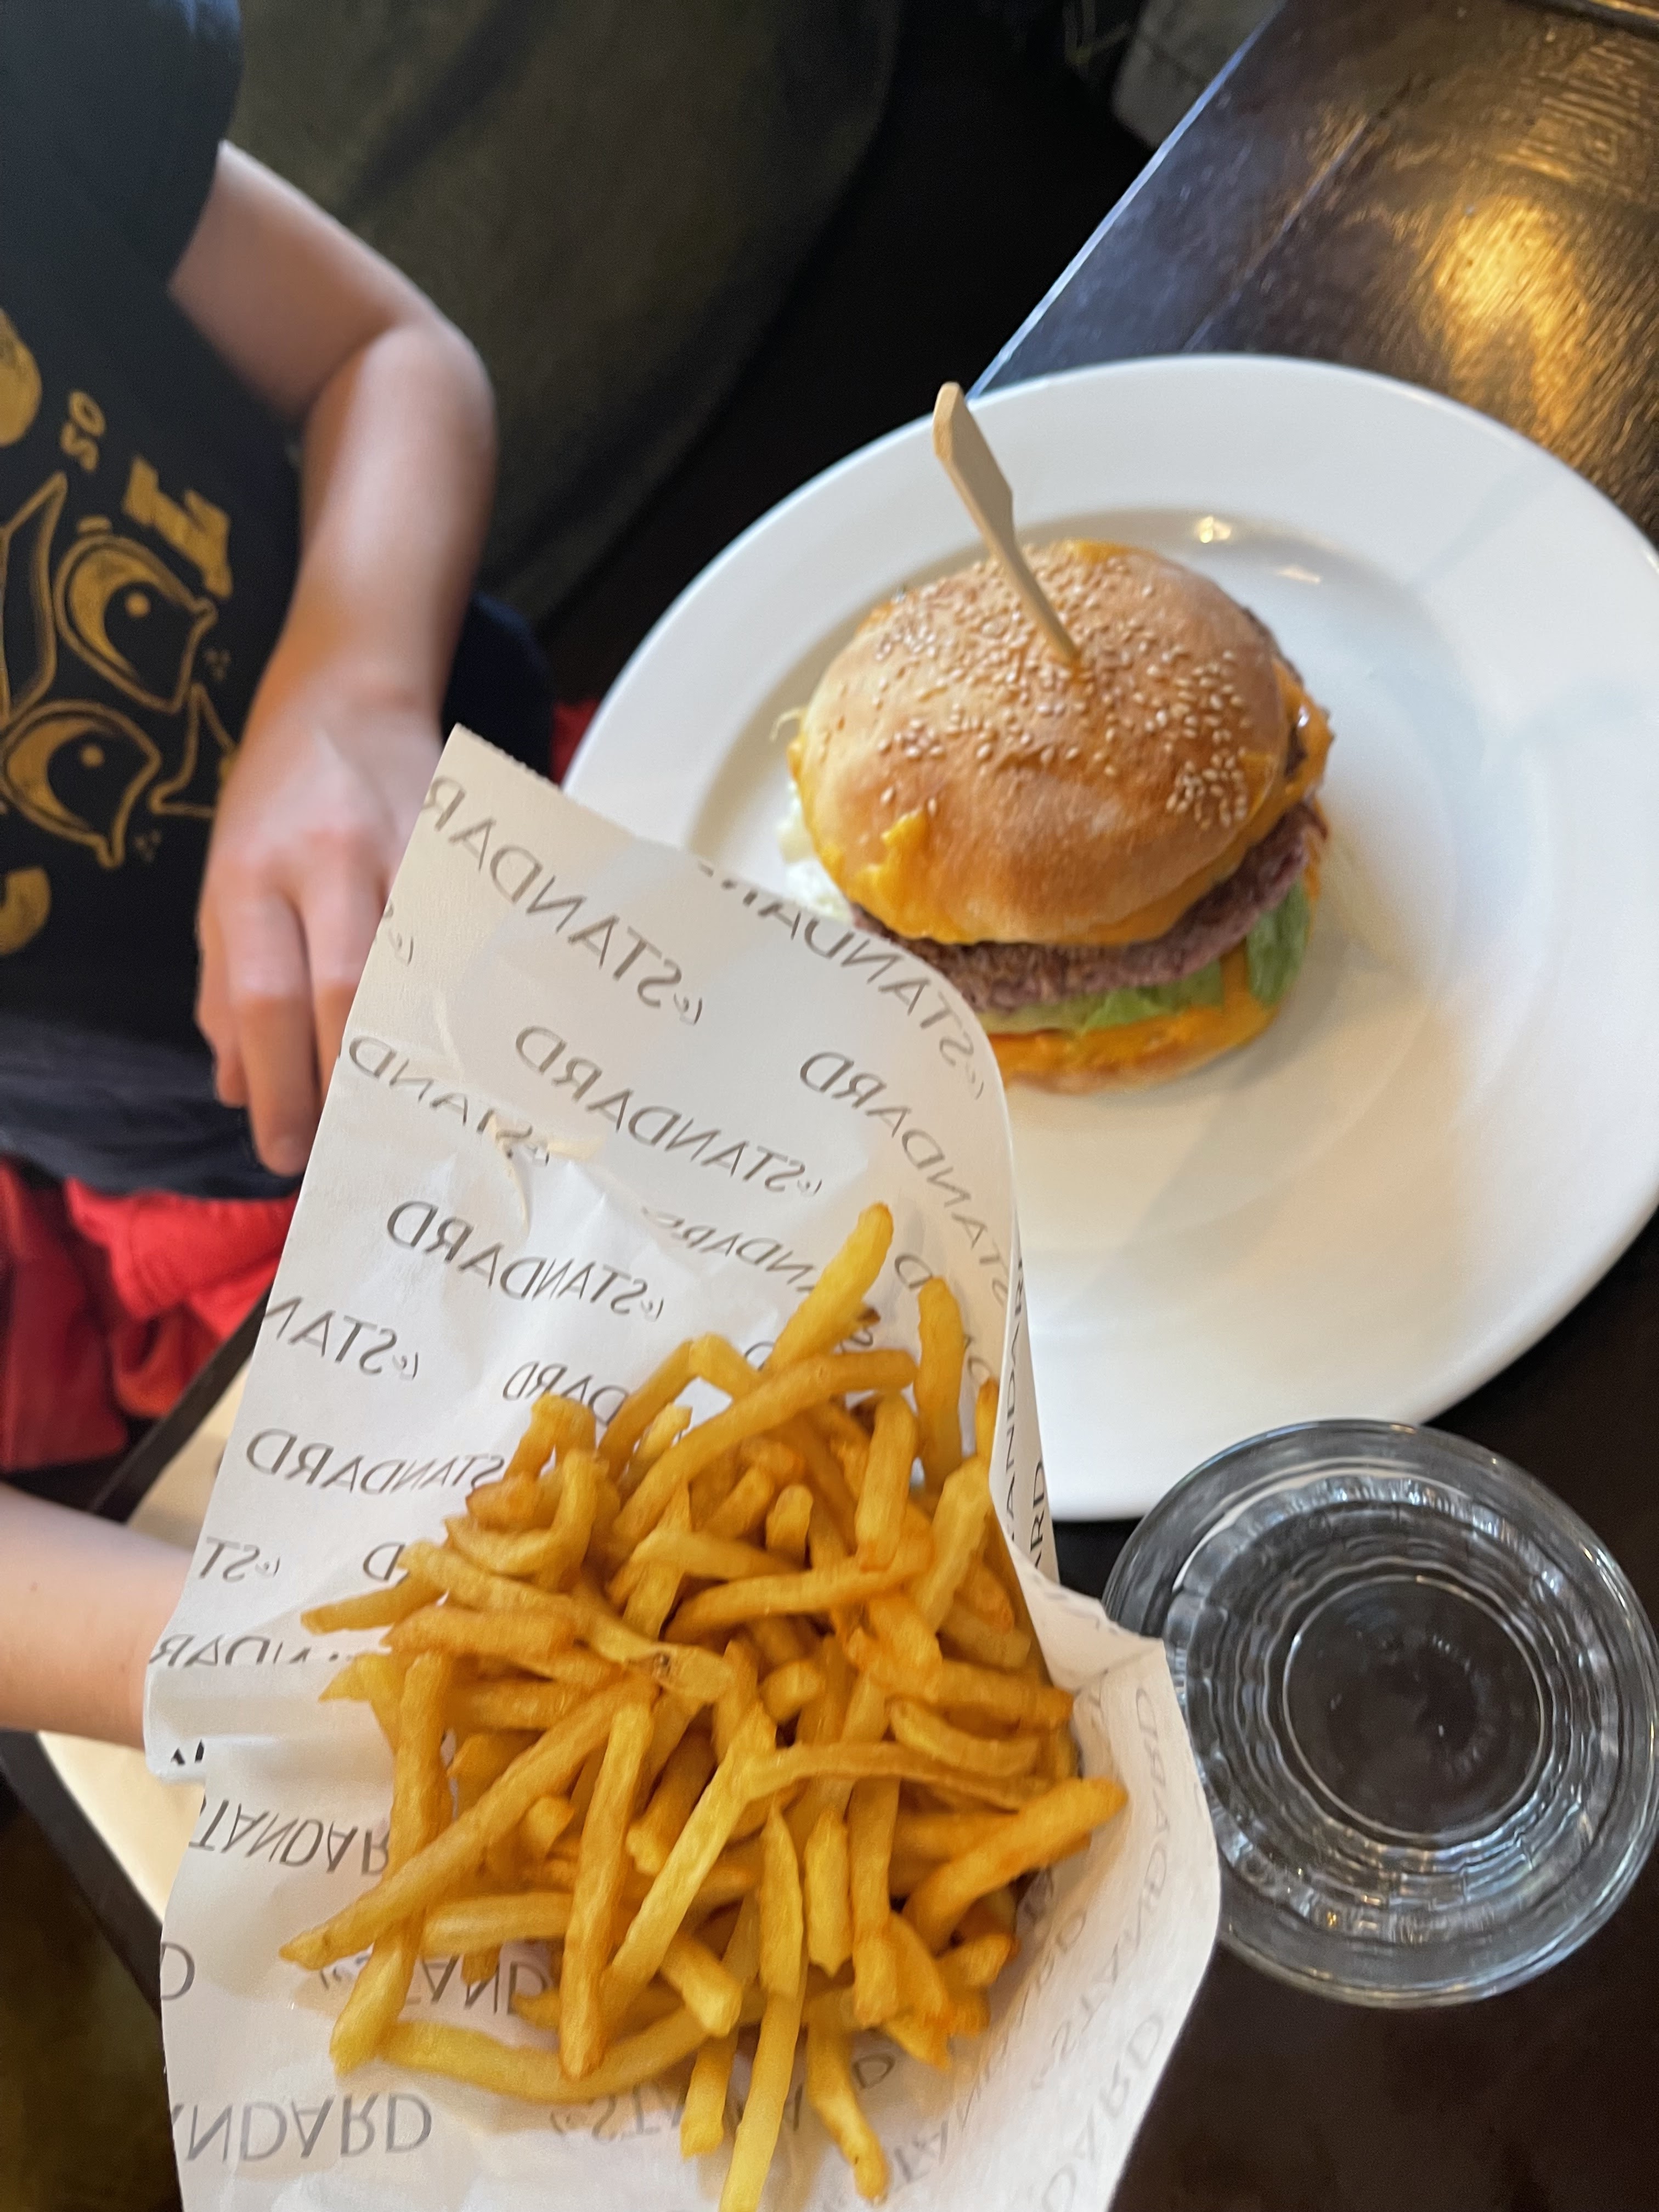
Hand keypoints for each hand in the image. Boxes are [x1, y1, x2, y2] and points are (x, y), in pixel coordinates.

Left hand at [197, 655, 438, 1175]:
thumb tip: (239, 1089)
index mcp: (254, 871)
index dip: (277, 1086)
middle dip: (353, 1086)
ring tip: (418, 1118)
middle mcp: (331, 858)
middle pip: (351, 991)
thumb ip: (221, 984)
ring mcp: (409, 847)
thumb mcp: (222, 881)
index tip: (285, 1153)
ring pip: (427, 971)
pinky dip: (481, 1005)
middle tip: (355, 1151)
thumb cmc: (279, 802)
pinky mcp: (469, 847)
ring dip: (422, 1056)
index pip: (265, 996)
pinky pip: (482, 941)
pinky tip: (483, 1053)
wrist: (351, 694)